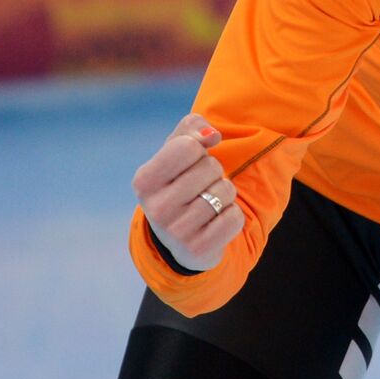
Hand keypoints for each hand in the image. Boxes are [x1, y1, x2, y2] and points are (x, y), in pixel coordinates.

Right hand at [132, 113, 244, 271]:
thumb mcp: (176, 152)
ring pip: (225, 192)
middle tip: (201, 186)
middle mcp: (155, 208)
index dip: (200, 149)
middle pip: (211, 167)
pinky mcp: (198, 249)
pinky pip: (235, 218)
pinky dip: (233, 215)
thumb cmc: (180, 182)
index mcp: (144, 180)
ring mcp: (176, 232)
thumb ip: (191, 128)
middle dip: (214, 172)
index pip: (188, 146)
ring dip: (225, 194)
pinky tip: (216, 221)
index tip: (193, 161)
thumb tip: (212, 135)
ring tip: (208, 203)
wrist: (180, 237)